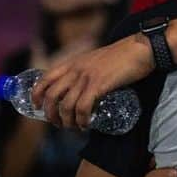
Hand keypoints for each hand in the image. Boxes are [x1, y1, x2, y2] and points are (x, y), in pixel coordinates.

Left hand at [31, 33, 153, 128]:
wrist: (139, 49)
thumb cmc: (120, 57)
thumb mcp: (94, 60)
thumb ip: (84, 71)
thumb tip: (80, 90)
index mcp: (72, 63)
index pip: (45, 78)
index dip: (37, 95)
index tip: (37, 107)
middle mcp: (75, 70)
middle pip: (52, 96)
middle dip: (51, 114)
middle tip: (58, 124)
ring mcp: (86, 77)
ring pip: (66, 105)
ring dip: (67, 121)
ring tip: (74, 127)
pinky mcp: (99, 85)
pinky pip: (83, 107)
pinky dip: (82, 120)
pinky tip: (86, 125)